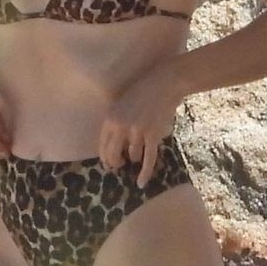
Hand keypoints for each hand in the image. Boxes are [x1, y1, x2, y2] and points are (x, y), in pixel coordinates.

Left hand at [98, 61, 186, 185]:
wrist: (165, 82)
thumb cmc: (144, 90)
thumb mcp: (122, 103)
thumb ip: (116, 120)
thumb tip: (115, 140)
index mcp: (110, 118)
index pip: (102, 145)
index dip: (105, 157)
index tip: (108, 163)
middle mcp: (121, 126)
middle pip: (112, 154)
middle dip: (115, 163)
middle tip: (119, 166)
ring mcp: (137, 131)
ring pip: (132, 155)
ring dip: (133, 159)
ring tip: (136, 157)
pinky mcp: (153, 135)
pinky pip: (148, 158)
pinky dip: (145, 172)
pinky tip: (141, 183)